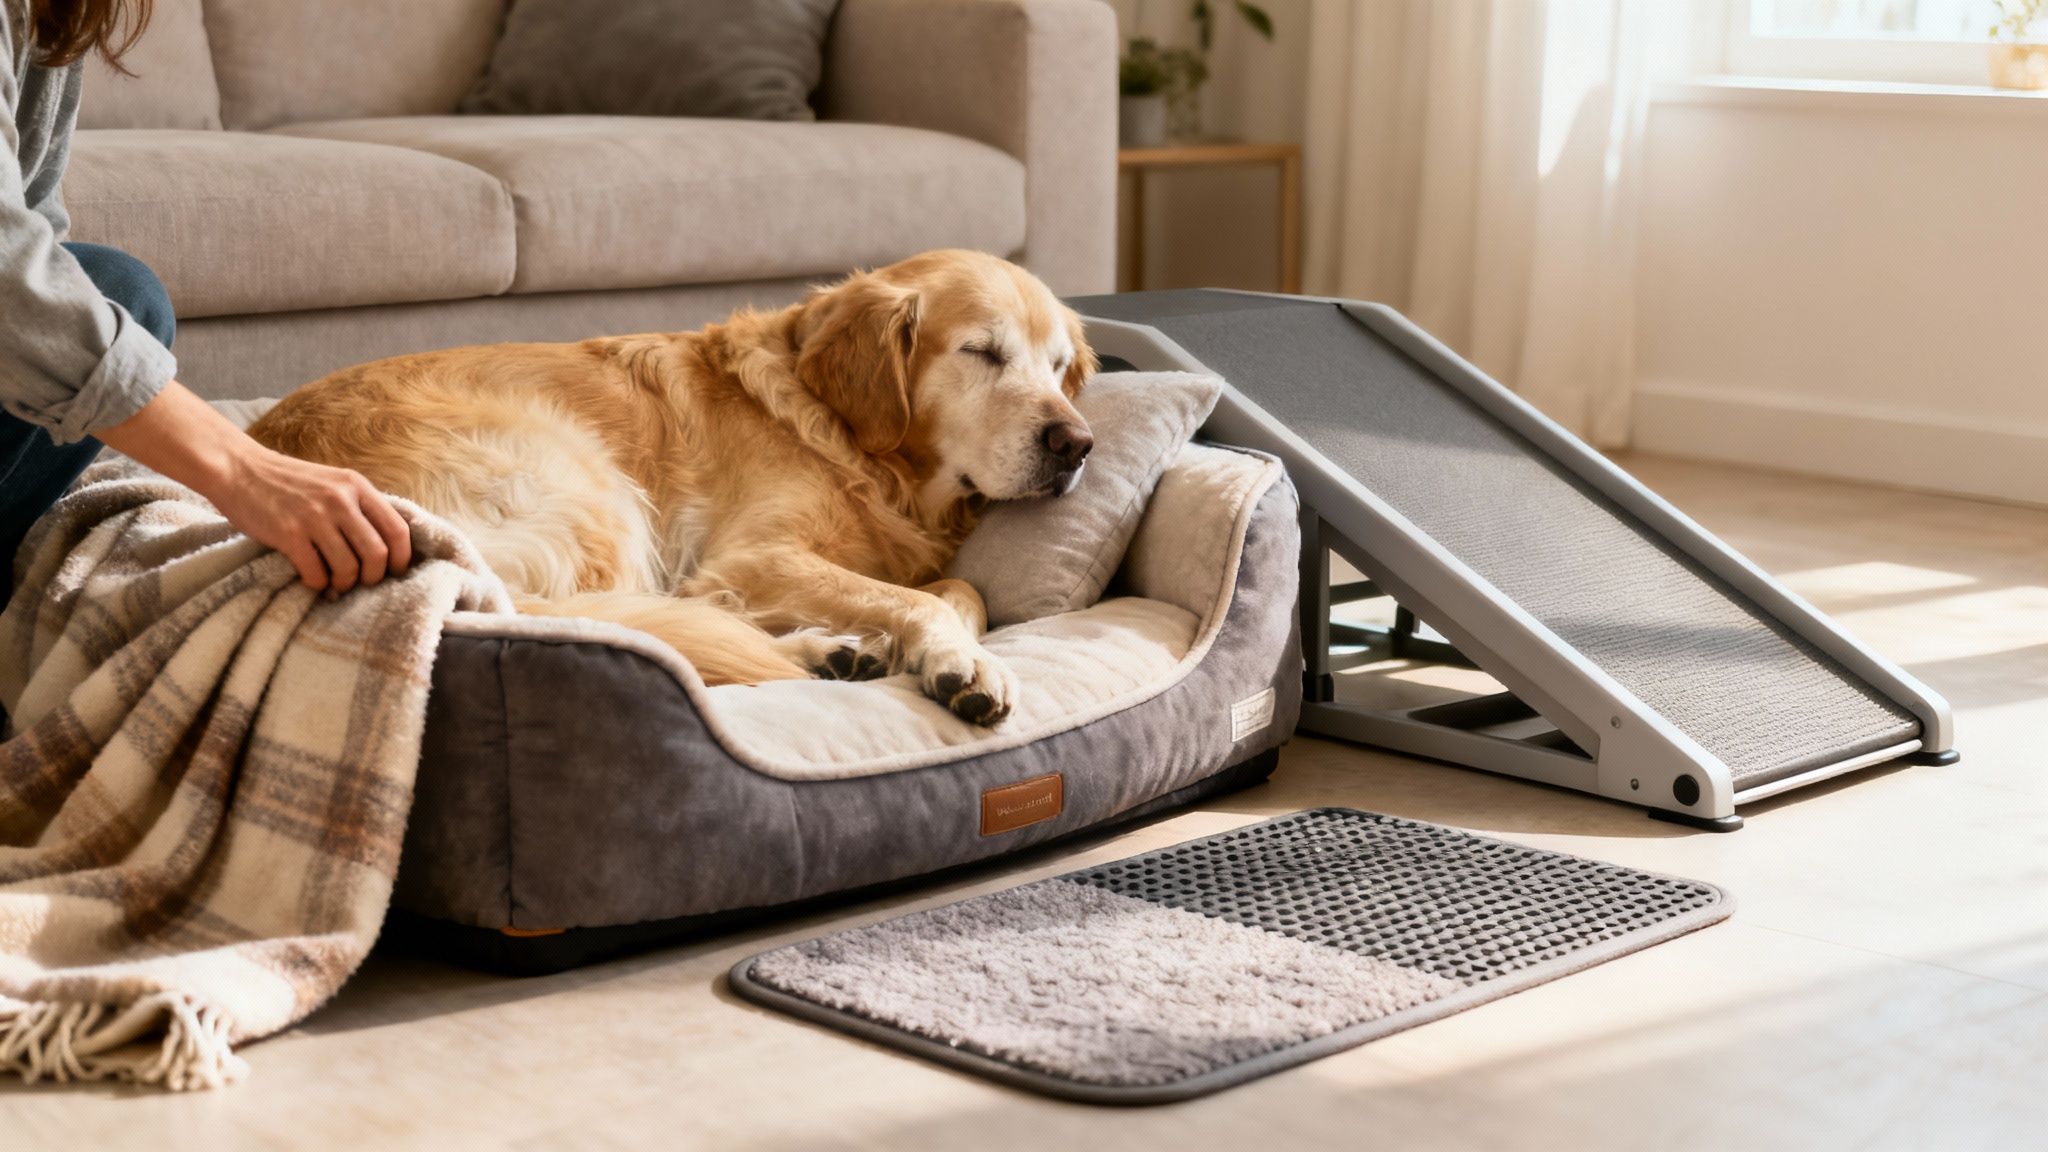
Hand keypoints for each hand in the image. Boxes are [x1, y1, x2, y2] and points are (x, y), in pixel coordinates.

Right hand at [95, 381, 411, 591]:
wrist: (238, 468)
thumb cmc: (287, 481)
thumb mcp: (332, 482)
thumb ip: (358, 506)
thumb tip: (385, 546)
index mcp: (357, 486)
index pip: (397, 529)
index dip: (402, 558)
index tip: (395, 572)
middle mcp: (340, 500)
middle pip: (378, 554)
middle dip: (373, 577)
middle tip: (362, 583)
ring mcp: (314, 517)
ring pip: (349, 568)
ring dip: (344, 584)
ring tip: (335, 584)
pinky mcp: (288, 534)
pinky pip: (316, 573)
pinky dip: (318, 584)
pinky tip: (312, 580)